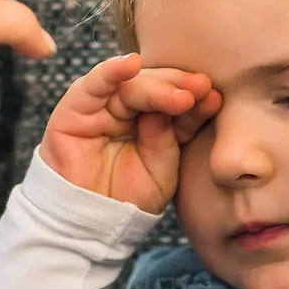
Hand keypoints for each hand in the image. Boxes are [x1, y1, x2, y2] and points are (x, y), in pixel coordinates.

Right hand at [41, 53, 221, 213]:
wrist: (93, 224)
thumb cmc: (128, 197)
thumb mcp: (161, 168)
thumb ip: (168, 135)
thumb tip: (180, 100)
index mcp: (150, 120)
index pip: (173, 100)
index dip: (193, 97)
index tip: (214, 98)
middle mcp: (126, 109)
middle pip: (154, 86)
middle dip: (178, 86)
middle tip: (201, 89)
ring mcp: (100, 107)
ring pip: (130, 85)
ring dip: (156, 85)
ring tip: (181, 94)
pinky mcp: (74, 110)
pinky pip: (92, 84)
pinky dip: (110, 72)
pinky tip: (130, 64)